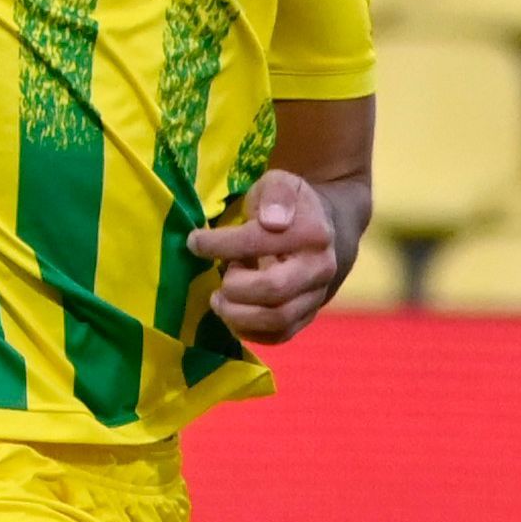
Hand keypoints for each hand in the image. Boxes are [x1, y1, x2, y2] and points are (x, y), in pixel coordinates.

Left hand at [185, 168, 350, 345]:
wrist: (326, 235)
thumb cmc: (290, 208)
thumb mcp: (281, 185)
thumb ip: (276, 195)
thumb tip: (271, 220)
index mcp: (312, 233)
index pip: (259, 242)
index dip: (220, 244)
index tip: (194, 241)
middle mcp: (320, 268)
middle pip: (274, 289)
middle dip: (235, 288)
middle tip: (218, 281)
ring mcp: (317, 296)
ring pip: (277, 320)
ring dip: (238, 315)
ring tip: (220, 301)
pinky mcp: (307, 317)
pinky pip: (280, 336)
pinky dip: (250, 332)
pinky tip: (233, 315)